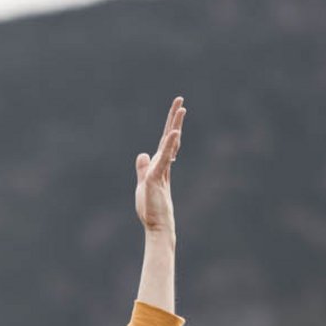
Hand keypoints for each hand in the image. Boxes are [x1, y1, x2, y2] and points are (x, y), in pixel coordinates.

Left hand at [135, 96, 182, 234]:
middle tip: (181, 99)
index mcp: (159, 164)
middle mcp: (163, 164)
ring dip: (175, 125)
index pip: (165, 140)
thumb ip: (143, 168)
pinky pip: (164, 158)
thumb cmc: (151, 208)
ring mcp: (161, 170)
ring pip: (169, 144)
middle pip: (170, 137)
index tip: (177, 109)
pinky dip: (169, 145)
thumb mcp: (143, 183)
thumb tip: (143, 153)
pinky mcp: (157, 177)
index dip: (170, 125)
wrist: (157, 225)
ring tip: (182, 109)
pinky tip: (174, 133)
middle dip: (174, 118)